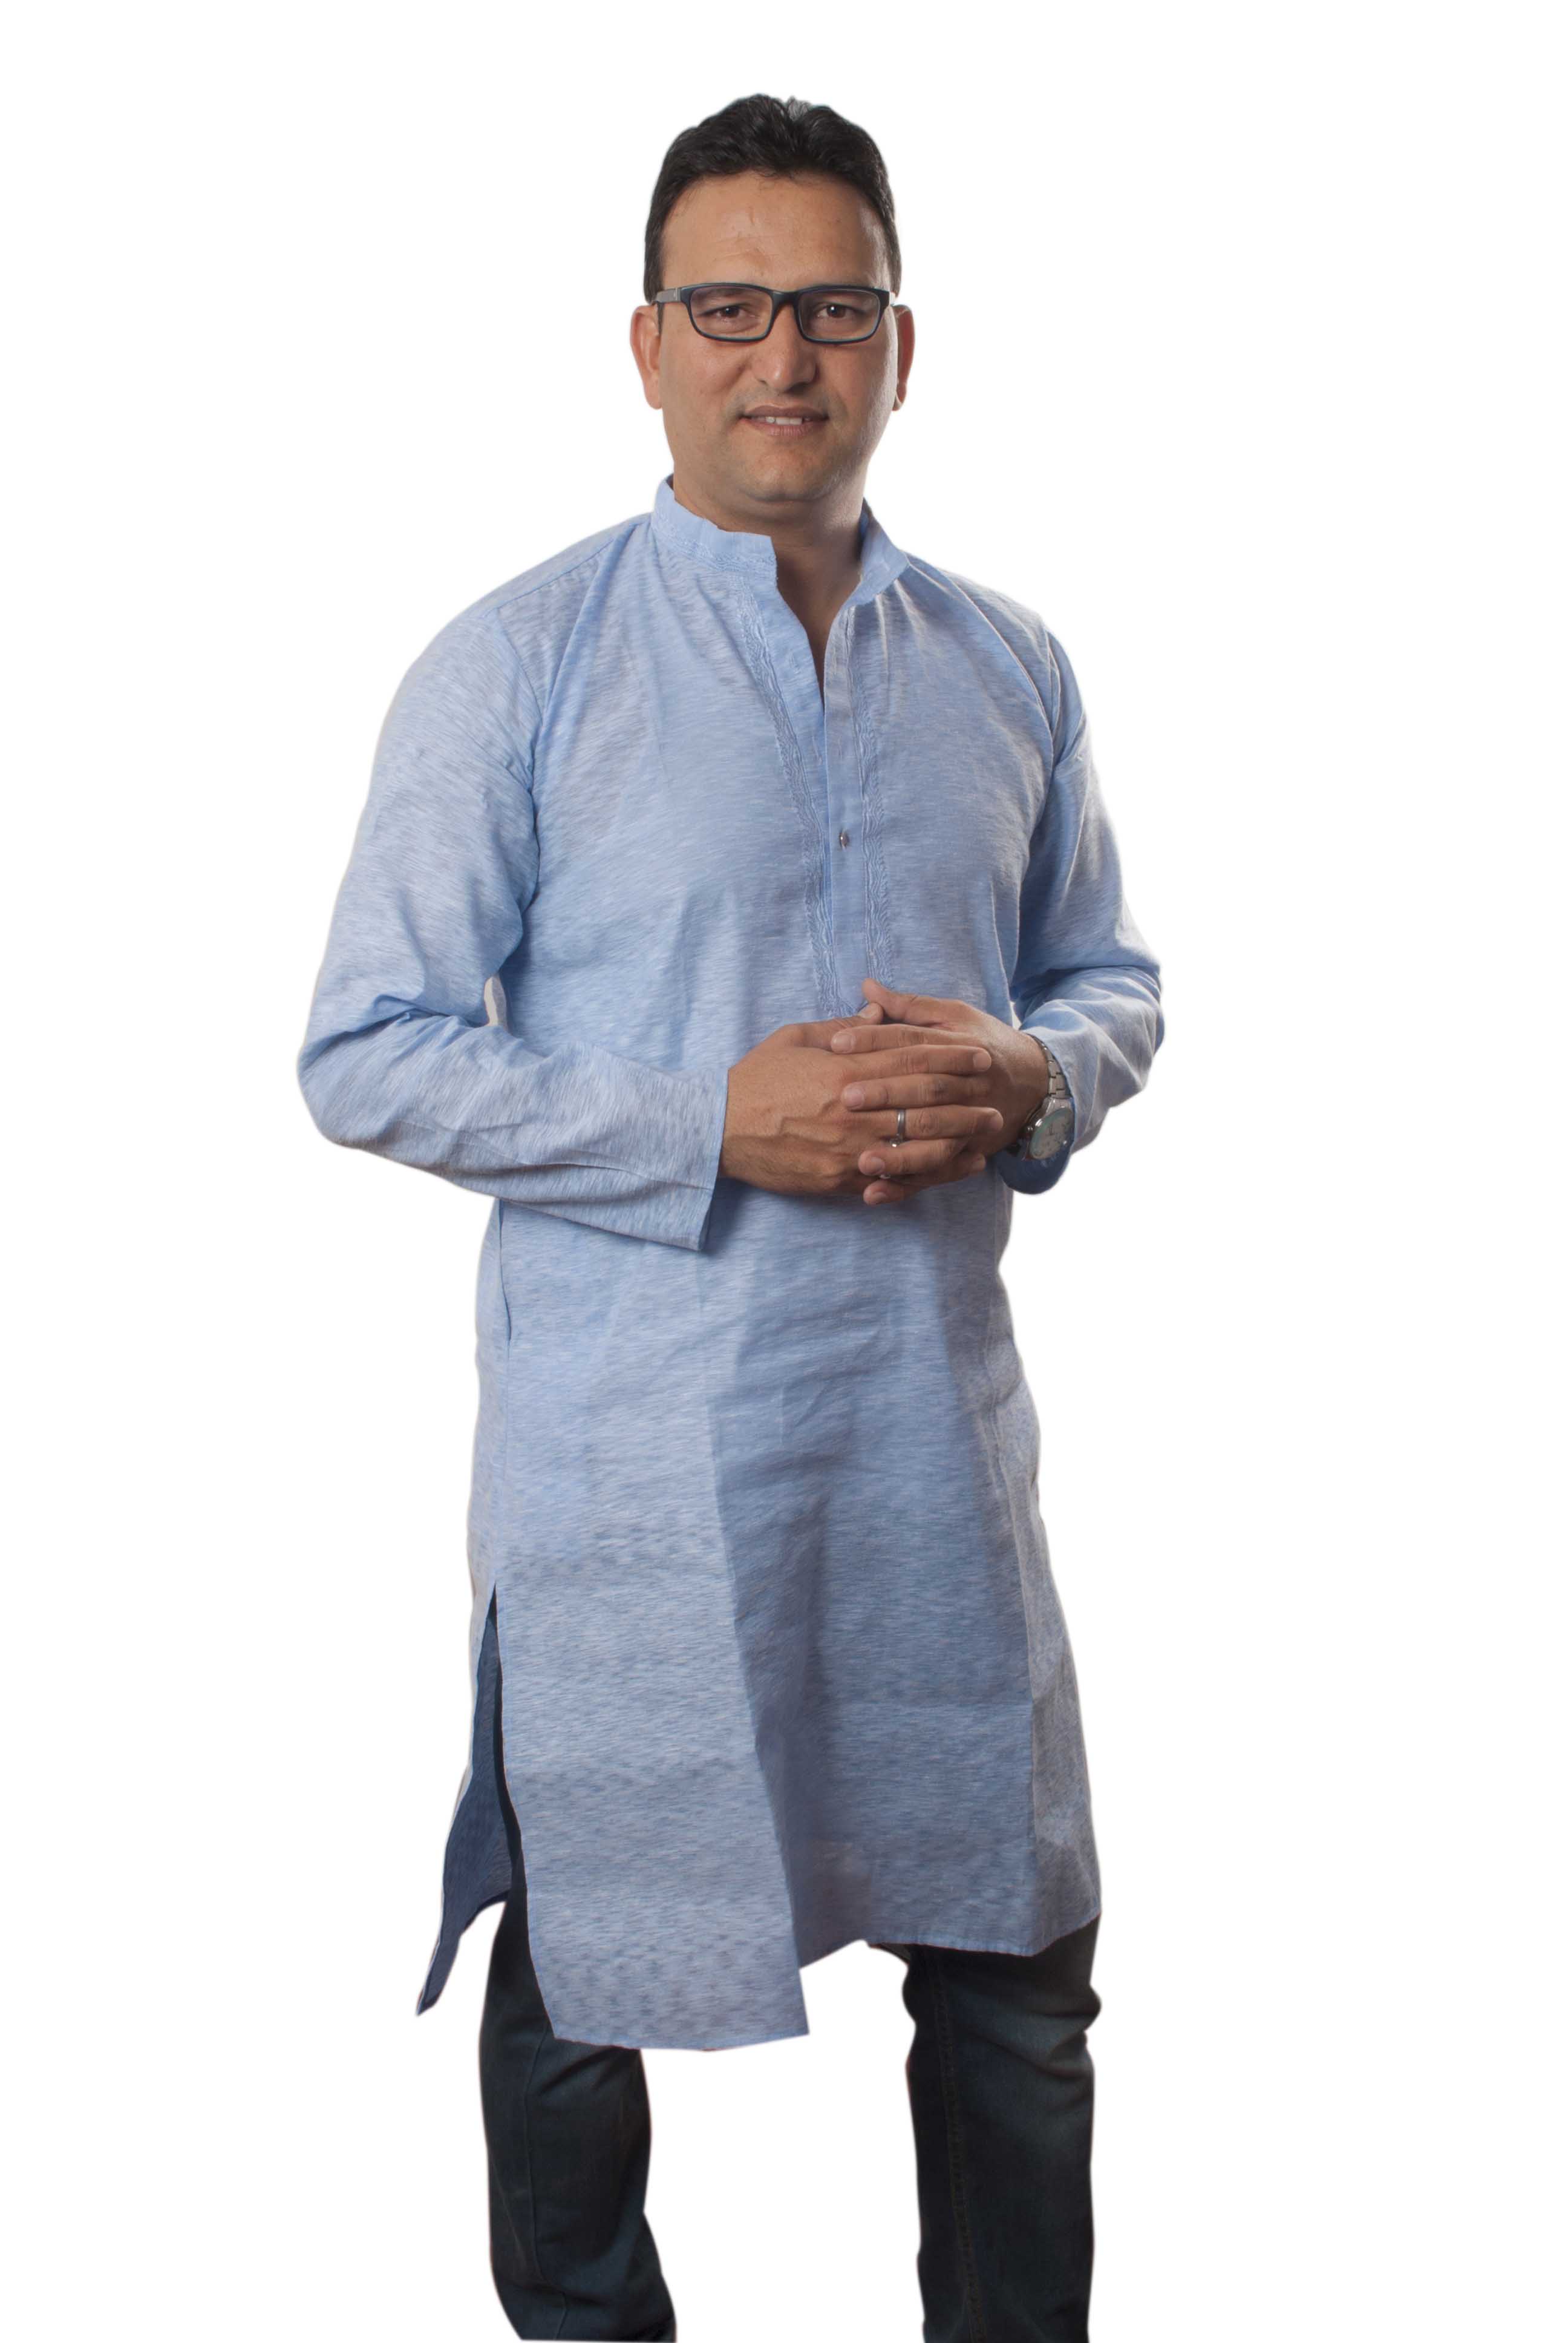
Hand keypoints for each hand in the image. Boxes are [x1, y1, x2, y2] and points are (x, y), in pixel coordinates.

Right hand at [720, 1003, 1003, 1201]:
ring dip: (958, 1139)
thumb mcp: (794, 1038)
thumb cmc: (755, 1079)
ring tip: (985, 1136)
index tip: (980, 1056)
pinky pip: (894, 1178)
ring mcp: (849, 1149)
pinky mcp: (840, 1179)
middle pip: (925, 1102)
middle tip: (996, 1099)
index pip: (912, 1059)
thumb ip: (841, 1026)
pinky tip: (953, 1168)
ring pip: (919, 1145)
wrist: (717, 1130)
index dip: (952, 1057)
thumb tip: (877, 1010)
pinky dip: (929, 1174)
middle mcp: (853, 1111)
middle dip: (966, 1099)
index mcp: (845, 1070)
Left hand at [820, 976, 1052, 1204]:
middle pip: (925, 1089)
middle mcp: (968, 1085)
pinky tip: (872, 1194)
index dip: (875, 1040)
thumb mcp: (953, 1017)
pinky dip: (904, 1186)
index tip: (837, 1044)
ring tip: (861, 1160)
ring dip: (898, 1152)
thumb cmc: (984, 1042)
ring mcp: (970, 1122)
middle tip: (845, 1098)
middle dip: (886, 1094)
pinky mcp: (966, 1152)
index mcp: (959, 1045)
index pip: (913, 1042)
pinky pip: (935, 1173)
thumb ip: (908, 1007)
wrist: (1034, 1082)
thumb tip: (867, 986)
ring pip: (934, 1138)